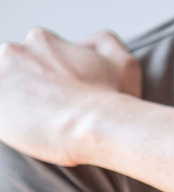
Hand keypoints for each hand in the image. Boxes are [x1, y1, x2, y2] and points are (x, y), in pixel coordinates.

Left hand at [0, 28, 139, 165]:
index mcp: (41, 41)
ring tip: (41, 123)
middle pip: (14, 69)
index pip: (36, 56)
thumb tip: (83, 44)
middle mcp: (13, 52)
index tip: (63, 94)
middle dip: (31, 87)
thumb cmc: (113, 99)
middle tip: (53, 110)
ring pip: (4, 90)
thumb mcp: (124, 61)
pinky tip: (31, 131)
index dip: (51, 77)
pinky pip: (0, 115)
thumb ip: (104, 42)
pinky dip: (10, 121)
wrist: (97, 127)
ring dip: (18, 103)